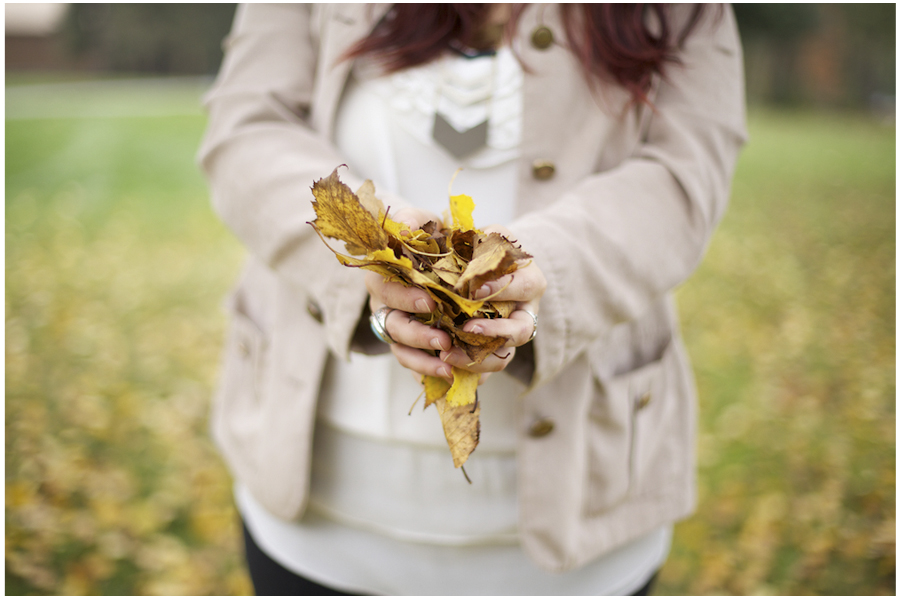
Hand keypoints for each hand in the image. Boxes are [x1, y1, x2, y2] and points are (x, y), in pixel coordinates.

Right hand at [366, 207, 454, 380]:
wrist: (450, 256)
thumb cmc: (432, 237)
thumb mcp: (423, 222)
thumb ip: (411, 220)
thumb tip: (403, 227)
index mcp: (385, 278)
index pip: (384, 290)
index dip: (403, 297)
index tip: (429, 301)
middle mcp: (388, 307)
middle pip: (392, 327)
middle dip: (417, 335)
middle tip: (443, 340)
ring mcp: (401, 330)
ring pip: (402, 352)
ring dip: (424, 362)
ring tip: (449, 368)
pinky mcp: (417, 348)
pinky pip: (418, 368)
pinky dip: (431, 375)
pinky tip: (451, 379)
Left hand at [437, 224, 545, 378]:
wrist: (463, 271)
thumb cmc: (463, 248)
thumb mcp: (462, 231)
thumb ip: (436, 224)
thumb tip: (403, 226)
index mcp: (525, 277)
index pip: (525, 284)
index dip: (503, 288)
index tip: (474, 288)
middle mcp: (524, 310)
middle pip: (522, 330)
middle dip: (495, 332)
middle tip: (466, 329)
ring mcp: (509, 335)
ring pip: (503, 358)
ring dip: (478, 359)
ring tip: (447, 355)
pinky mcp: (492, 353)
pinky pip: (485, 371)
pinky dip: (466, 373)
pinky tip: (444, 370)